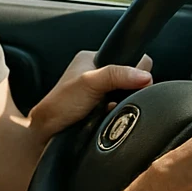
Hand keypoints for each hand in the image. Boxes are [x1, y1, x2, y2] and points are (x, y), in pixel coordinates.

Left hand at [28, 50, 152, 143]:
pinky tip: (110, 117)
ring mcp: (99, 92)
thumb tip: (144, 76)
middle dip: (130, 89)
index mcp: (91, 59)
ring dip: (125, 103)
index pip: (128, 56)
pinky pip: (122, 108)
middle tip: (116, 98)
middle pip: (130, 78)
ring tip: (111, 108)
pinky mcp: (101, 109)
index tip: (133, 82)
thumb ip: (116, 75)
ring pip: (128, 95)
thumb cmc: (59, 106)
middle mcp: (96, 73)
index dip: (135, 69)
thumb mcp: (89, 83)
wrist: (47, 134)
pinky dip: (120, 113)